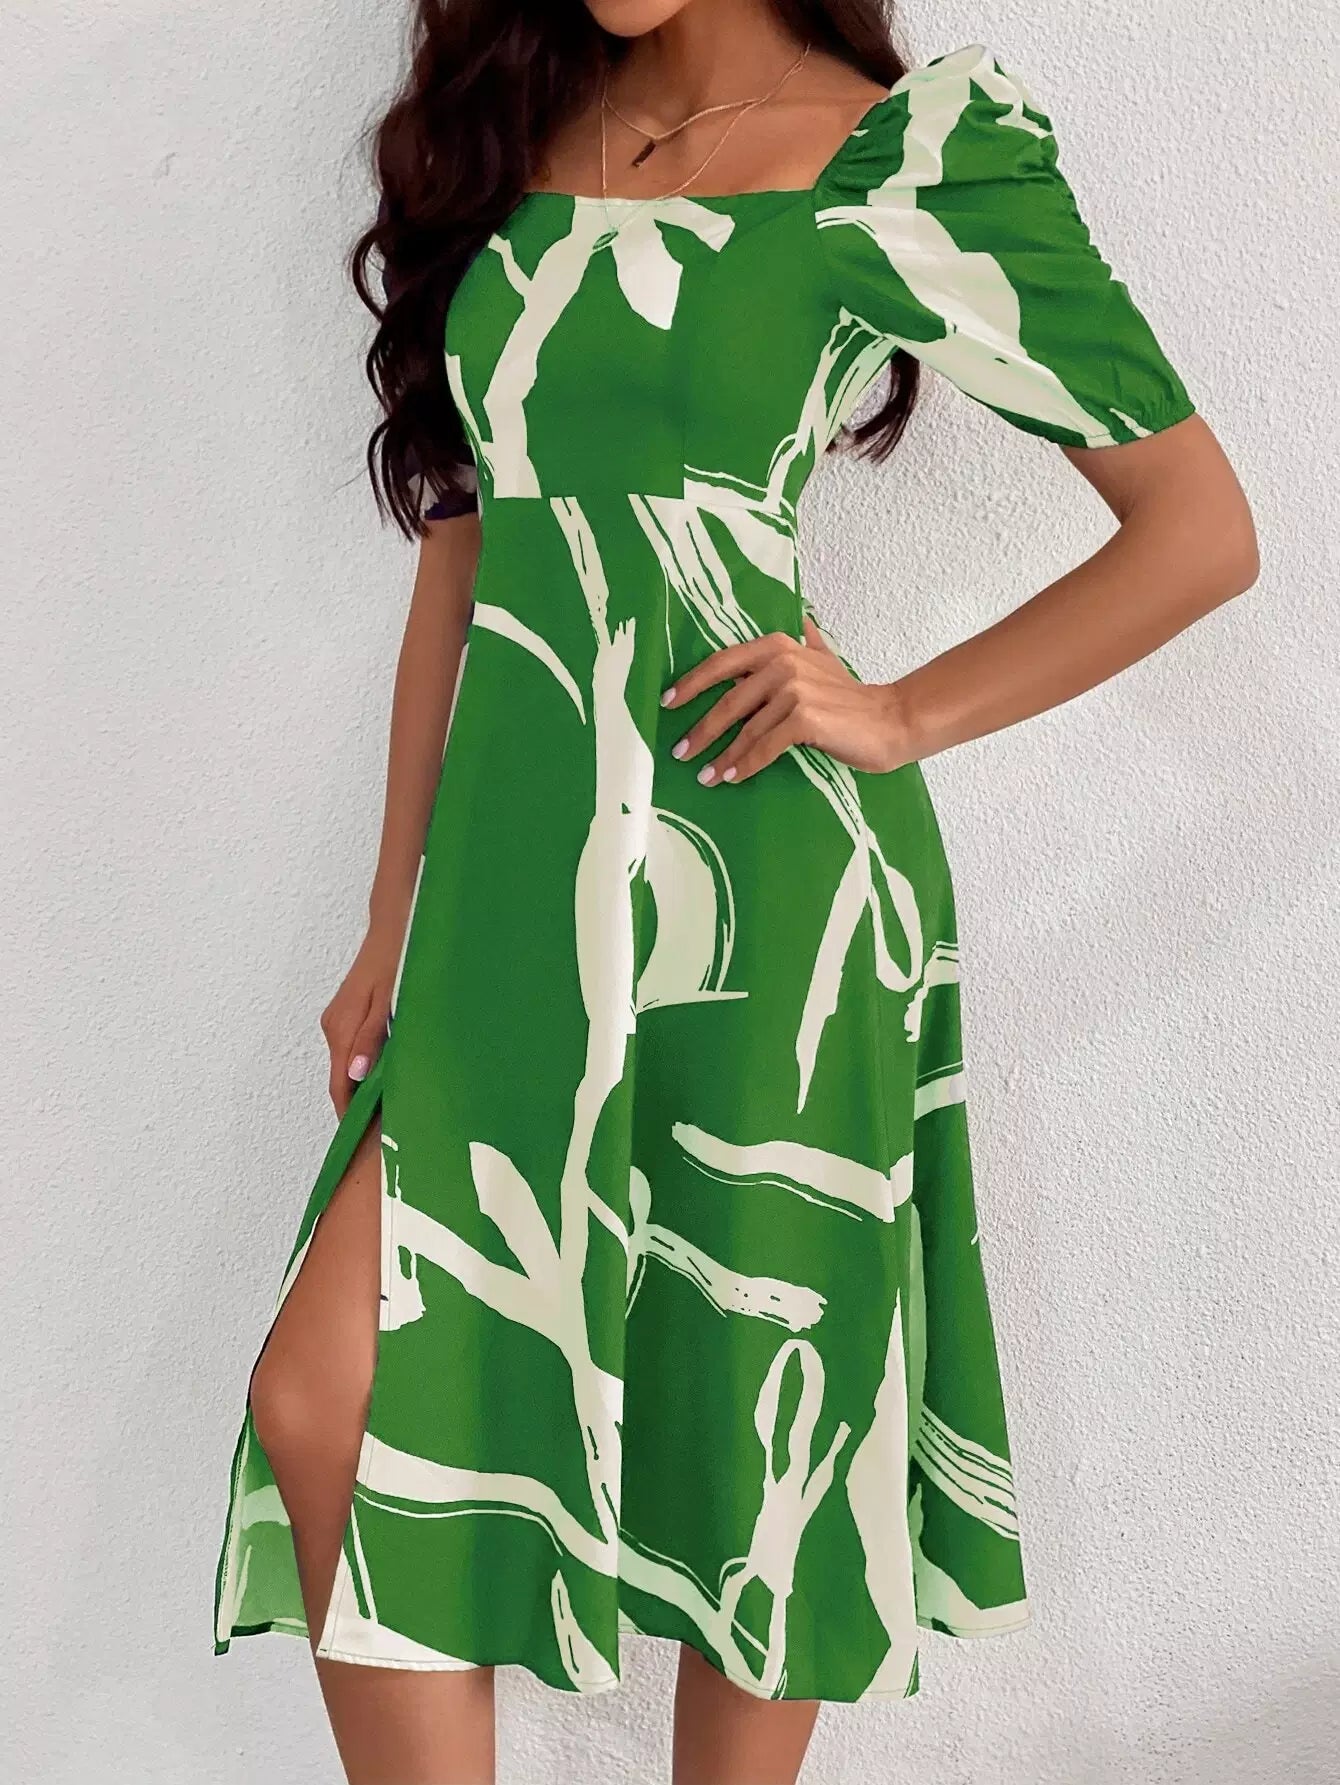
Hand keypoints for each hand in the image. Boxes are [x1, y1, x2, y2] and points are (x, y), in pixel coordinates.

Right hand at [319, 924, 401, 1114]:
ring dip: (363, 1086)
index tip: (367, 1143)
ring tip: (389, 1109)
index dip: (351, 1116)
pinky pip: (352, 1049)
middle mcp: (333, 1027)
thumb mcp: (391, 1001)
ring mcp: (338, 1020)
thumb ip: (372, 1038)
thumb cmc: (398, 960)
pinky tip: (385, 1073)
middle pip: (343, 1079)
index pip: (340, 1086)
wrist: (395, 924)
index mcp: (341, 1029)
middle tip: (387, 1133)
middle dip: (359, 1106)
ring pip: (348, 1064)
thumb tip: (356, 1075)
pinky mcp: (347, 1013)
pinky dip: (365, 1066)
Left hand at [662, 618, 909, 784]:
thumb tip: (801, 617)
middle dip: (700, 730)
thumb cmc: (851, 698)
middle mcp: (783, 662)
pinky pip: (766, 747)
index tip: (667, 703)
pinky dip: (747, 764)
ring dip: (723, 757)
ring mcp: (795, 689)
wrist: (890, 721)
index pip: (722, 662)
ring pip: (746, 729)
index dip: (691, 683)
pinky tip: (733, 778)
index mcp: (779, 646)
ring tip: (705, 776)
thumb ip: (807, 642)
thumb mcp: (824, 660)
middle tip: (679, 752)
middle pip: (728, 701)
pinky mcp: (806, 718)